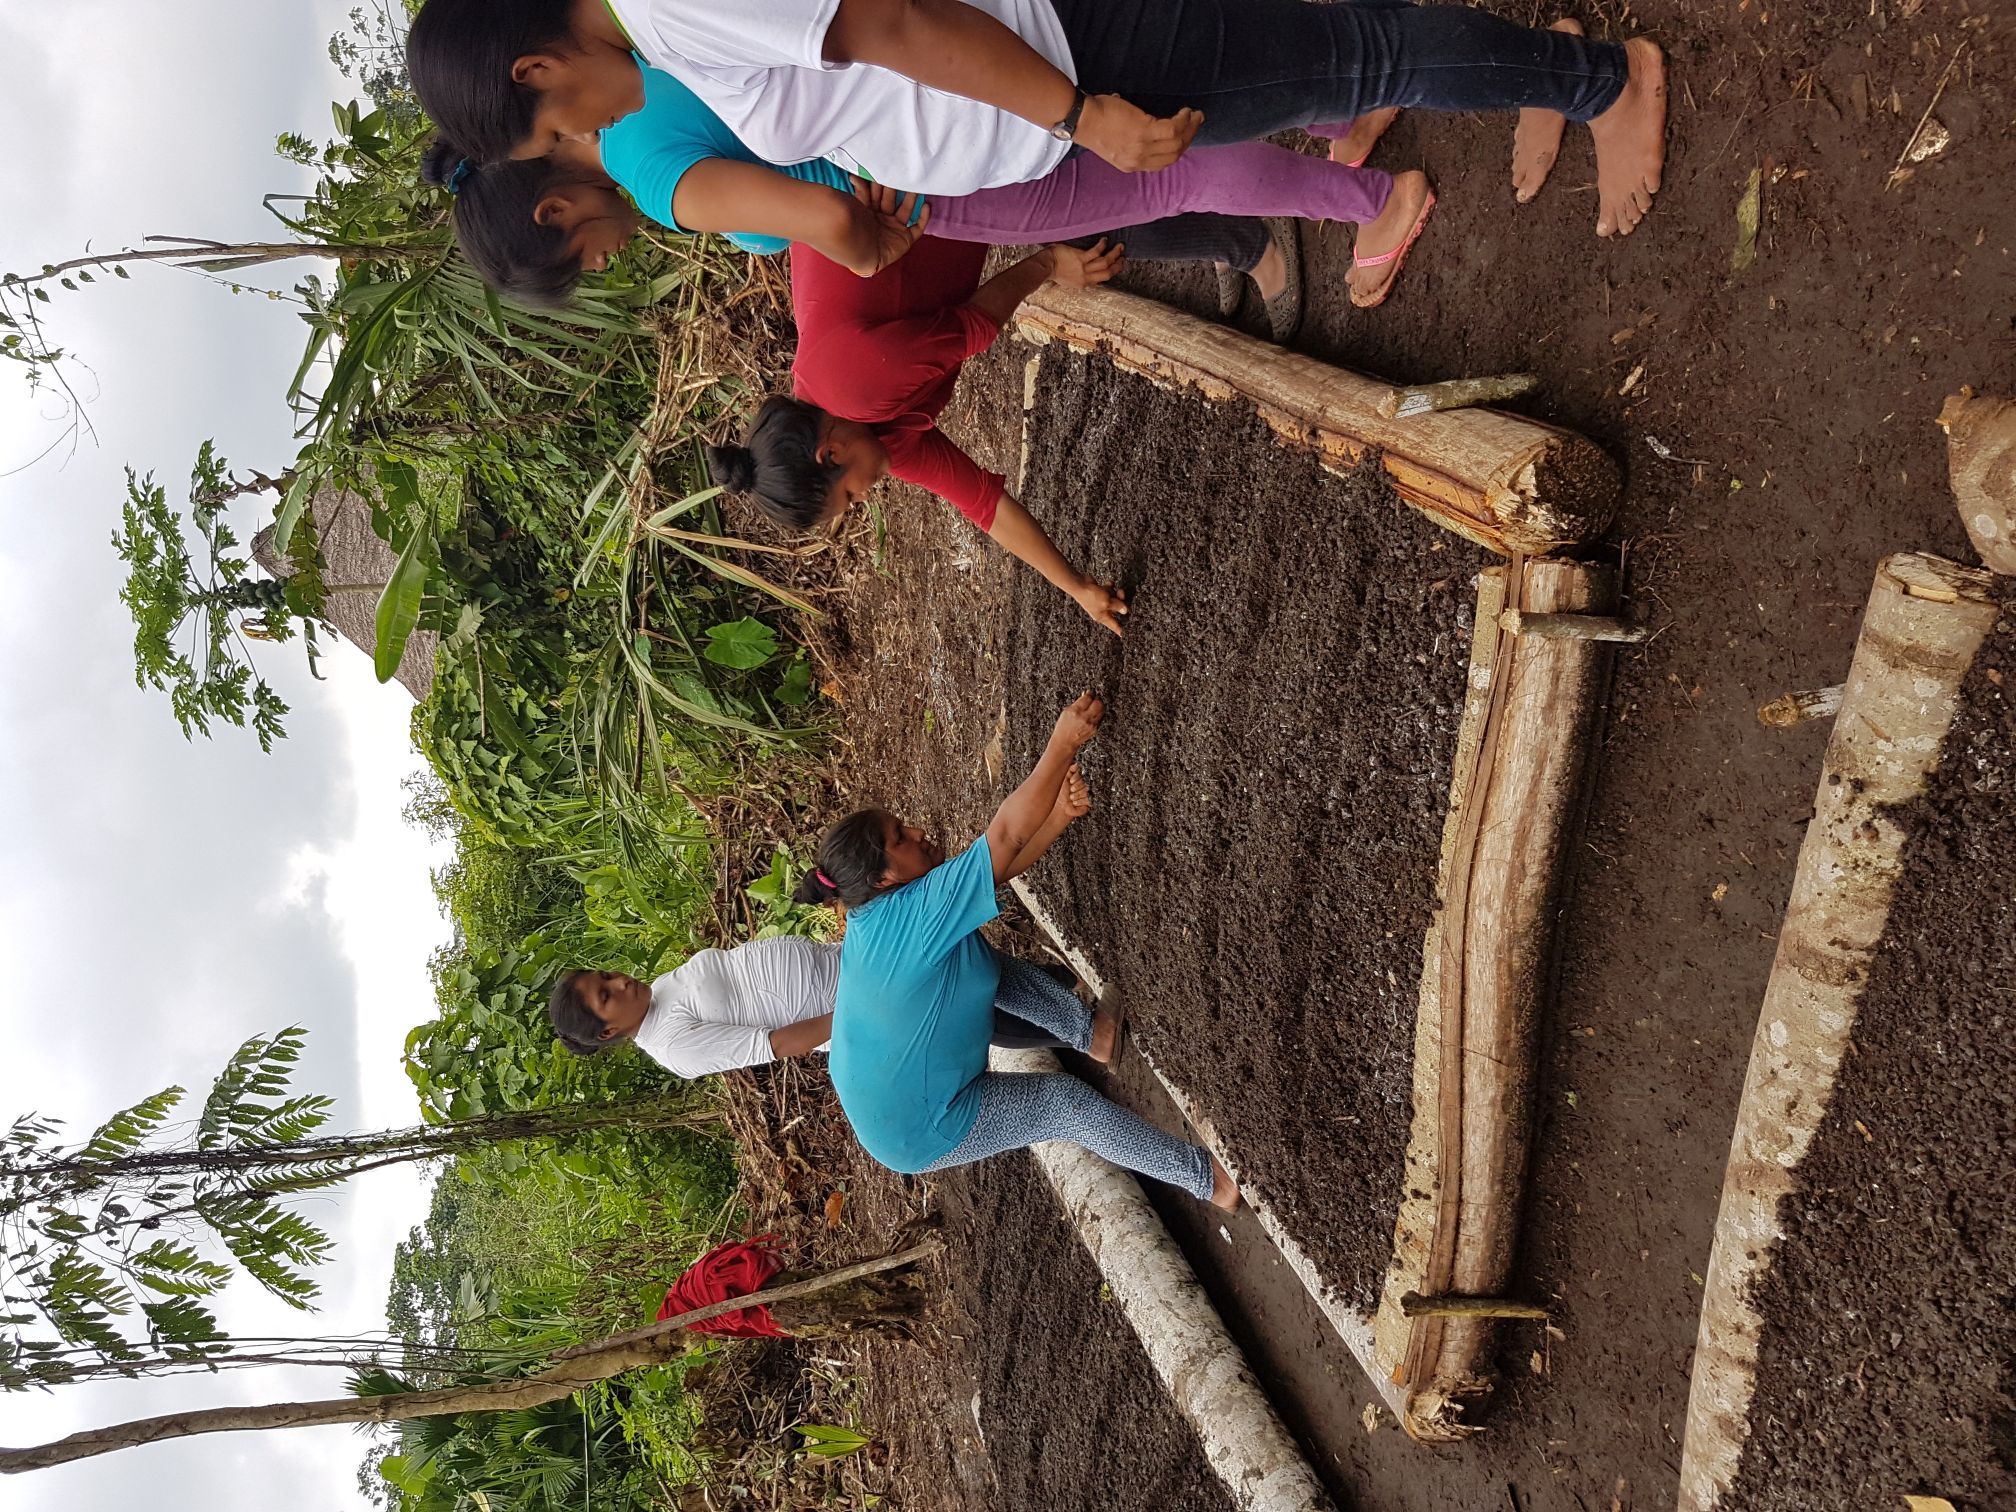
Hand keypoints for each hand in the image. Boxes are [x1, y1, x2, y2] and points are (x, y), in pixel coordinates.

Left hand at [847, 179, 930, 274]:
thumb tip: (853, 176)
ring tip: (915, 184)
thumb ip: (855, 192)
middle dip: (894, 186)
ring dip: (911, 197)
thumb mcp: (852, 206)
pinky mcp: (905, 239)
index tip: (883, 169)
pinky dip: (924, 217)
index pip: (876, 192)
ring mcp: (894, 228)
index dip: (879, 182)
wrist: (858, 255)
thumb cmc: (851, 231)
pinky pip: (918, 227)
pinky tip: (926, 205)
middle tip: (899, 173)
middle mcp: (881, 219)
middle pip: (891, 198)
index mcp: (867, 211)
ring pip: (906, 208)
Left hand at [1045, 238, 1124, 289]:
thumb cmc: (1054, 271)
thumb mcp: (1069, 280)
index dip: (1112, 272)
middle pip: (1107, 272)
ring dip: (1114, 254)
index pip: (1102, 279)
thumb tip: (1089, 275)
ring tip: (1120, 246)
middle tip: (1123, 257)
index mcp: (1083, 283)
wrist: (1044, 267)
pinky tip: (1105, 240)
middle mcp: (1085, 277)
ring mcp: (1083, 267)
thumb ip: (1080, 277)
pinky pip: (1095, 251)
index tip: (1118, 265)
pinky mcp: (1080, 257)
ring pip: (1105, 262)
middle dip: (1117, 265)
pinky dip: (1102, 245)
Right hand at [1051, 692, 1104, 751]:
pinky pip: (1100, 718)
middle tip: (1092, 701)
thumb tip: (1086, 694)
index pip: (1087, 698)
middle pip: (1098, 703)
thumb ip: (1078, 702)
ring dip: (1098, 707)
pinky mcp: (1095, 729)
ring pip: (1101, 710)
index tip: (1089, 693)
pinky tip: (1091, 716)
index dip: (1089, 694)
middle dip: (1096, 700)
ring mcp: (1091, 724)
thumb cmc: (1064, 727)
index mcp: (1075, 711)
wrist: (1065, 742)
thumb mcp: (1066, 712)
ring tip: (1093, 708)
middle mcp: (1084, 718)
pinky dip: (1097, 715)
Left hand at [1052, 762, 1090, 820]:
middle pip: (1085, 782)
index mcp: (1077, 779)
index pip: (1081, 774)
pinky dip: (1080, 801)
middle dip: (1076, 786)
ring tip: (1071, 797)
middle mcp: (1083, 786)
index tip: (1070, 781)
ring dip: (1077, 794)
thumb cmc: (1059, 794)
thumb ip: (1069, 771)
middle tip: (1071, 790)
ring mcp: (1086, 794)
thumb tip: (1076, 765)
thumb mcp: (1062, 780)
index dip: (1076, 777)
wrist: (1059, 808)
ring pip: (1086, 791)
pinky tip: (1074, 803)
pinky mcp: (1088, 803)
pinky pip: (1088, 800)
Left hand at [1072, 94, 1202, 172]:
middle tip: (1196, 122)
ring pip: (1176, 141)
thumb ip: (1131, 138)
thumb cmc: (1093, 123)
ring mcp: (1141, 147)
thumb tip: (1146, 122)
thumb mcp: (1113, 141)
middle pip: (1173, 154)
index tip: (1185, 137)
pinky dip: (1182, 119)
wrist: (1081, 119)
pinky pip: (1172, 128)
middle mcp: (1138, 160)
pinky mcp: (1143, 131)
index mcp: (1130, 165)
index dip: (1177, 150)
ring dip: (1190, 127)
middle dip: (1189, 138)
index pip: (1161, 163)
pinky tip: (1185, 112)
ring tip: (1194, 115)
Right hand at [1073, 577, 1127, 635]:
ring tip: (1114, 588)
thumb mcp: (1107, 603)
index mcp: (1103, 617)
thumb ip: (1118, 606)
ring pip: (1114, 599)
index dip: (1121, 630)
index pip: (1114, 626)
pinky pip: (1109, 590)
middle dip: (1121, 602)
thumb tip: (1125, 610)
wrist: (1079, 585)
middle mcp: (1102, 611)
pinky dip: (1110, 587)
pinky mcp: (1099, 593)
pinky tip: (1109, 584)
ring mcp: (1100, 602)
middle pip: (1117, 610)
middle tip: (1121, 594)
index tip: (1126, 635)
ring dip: (1116, 593)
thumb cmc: (1090, 597)